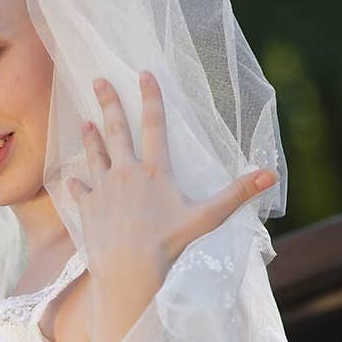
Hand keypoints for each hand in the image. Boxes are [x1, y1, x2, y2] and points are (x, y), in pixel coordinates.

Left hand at [66, 72, 276, 283]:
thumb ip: (237, 194)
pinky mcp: (89, 208)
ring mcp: (105, 189)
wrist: (129, 268)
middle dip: (109, 103)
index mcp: (156, 170)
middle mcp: (127, 173)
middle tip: (98, 80)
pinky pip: (80, 191)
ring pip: (95, 156)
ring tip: (84, 121)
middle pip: (117, 131)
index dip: (151, 97)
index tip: (143, 74)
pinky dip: (75, 183)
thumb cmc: (170, 245)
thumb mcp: (208, 217)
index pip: (154, 125)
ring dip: (90, 137)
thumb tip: (271, 175)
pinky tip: (71, 177)